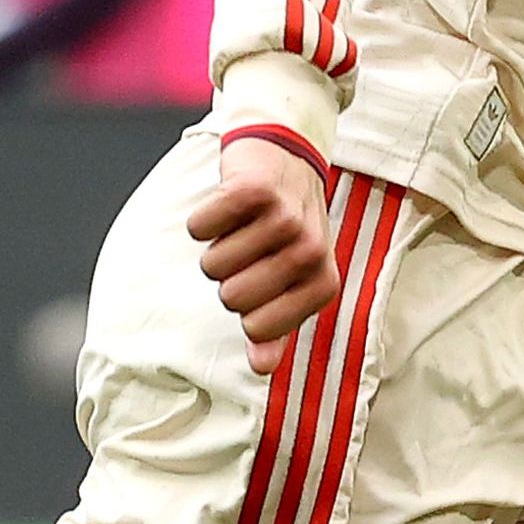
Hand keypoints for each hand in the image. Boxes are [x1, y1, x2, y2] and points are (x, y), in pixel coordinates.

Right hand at [189, 140, 339, 376]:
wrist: (289, 155)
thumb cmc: (288, 226)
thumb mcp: (293, 279)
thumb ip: (277, 326)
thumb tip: (261, 368)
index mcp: (322, 284)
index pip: (256, 328)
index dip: (246, 306)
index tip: (262, 276)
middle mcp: (310, 253)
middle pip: (231, 299)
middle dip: (228, 276)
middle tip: (250, 246)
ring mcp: (284, 220)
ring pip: (212, 265)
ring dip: (216, 245)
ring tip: (242, 224)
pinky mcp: (253, 190)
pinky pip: (201, 228)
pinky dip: (203, 218)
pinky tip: (228, 204)